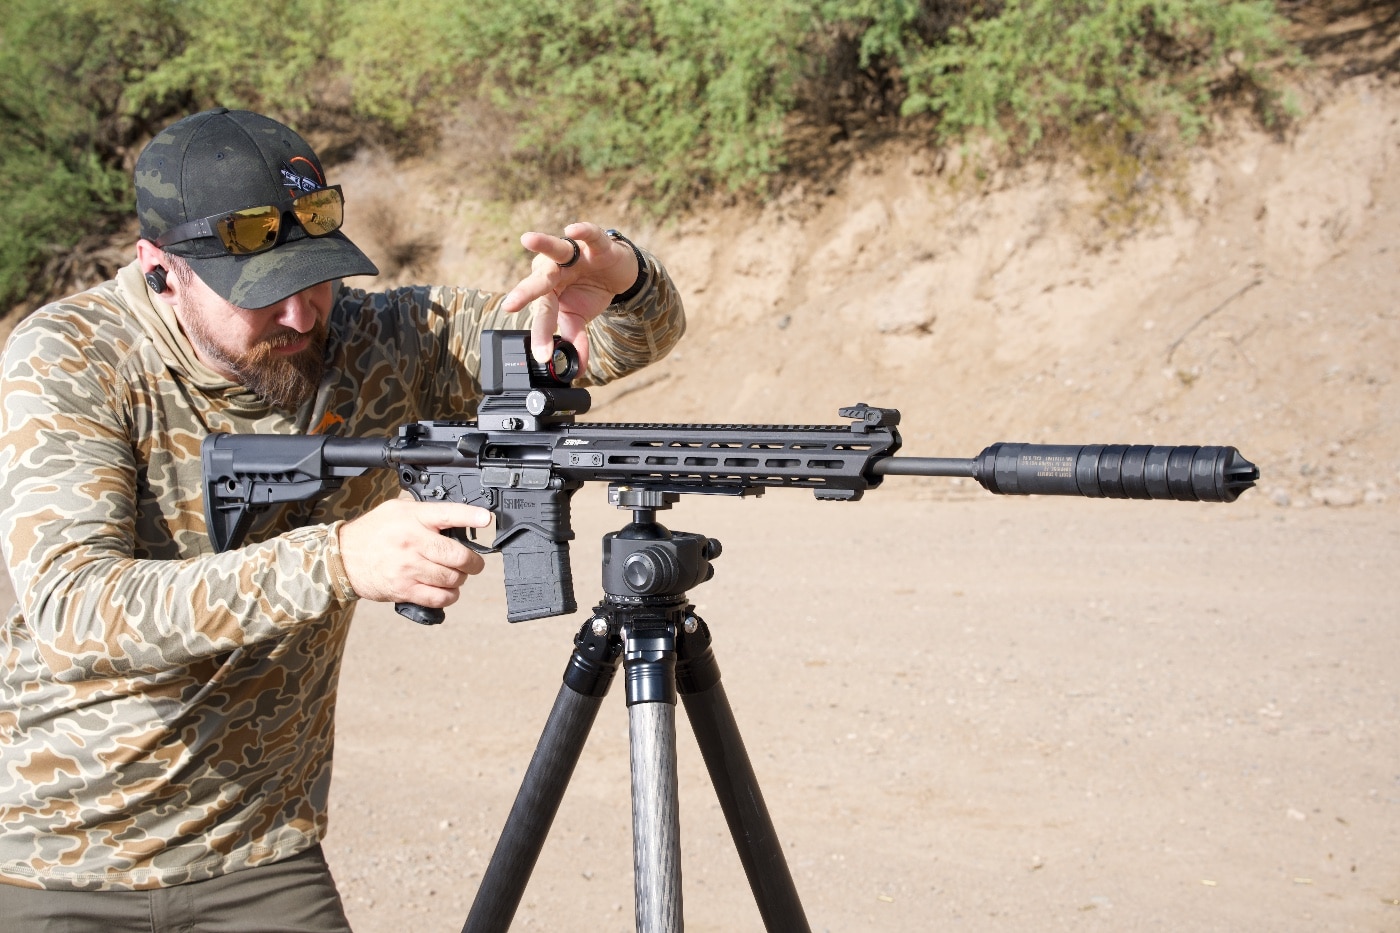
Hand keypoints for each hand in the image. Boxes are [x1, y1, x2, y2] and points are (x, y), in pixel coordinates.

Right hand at [338, 499, 492, 611]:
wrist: (343, 557)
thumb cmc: (373, 532)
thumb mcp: (396, 509)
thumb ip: (424, 512)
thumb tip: (457, 517)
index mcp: (412, 518)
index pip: (448, 514)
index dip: (470, 516)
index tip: (485, 519)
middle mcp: (412, 542)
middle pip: (458, 555)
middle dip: (473, 562)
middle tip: (473, 562)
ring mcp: (408, 568)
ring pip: (452, 578)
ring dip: (460, 579)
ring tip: (455, 575)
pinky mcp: (404, 589)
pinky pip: (439, 597)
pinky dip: (449, 596)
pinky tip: (446, 590)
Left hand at [500, 221, 640, 366]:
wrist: (616, 273)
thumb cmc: (589, 292)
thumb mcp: (580, 318)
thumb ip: (575, 339)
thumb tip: (579, 368)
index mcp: (547, 291)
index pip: (543, 314)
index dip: (542, 335)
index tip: (543, 355)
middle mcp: (554, 270)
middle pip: (539, 282)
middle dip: (525, 293)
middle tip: (510, 305)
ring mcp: (574, 255)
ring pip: (556, 250)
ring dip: (543, 244)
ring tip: (528, 239)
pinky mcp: (595, 245)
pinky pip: (589, 235)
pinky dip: (582, 231)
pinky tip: (571, 230)